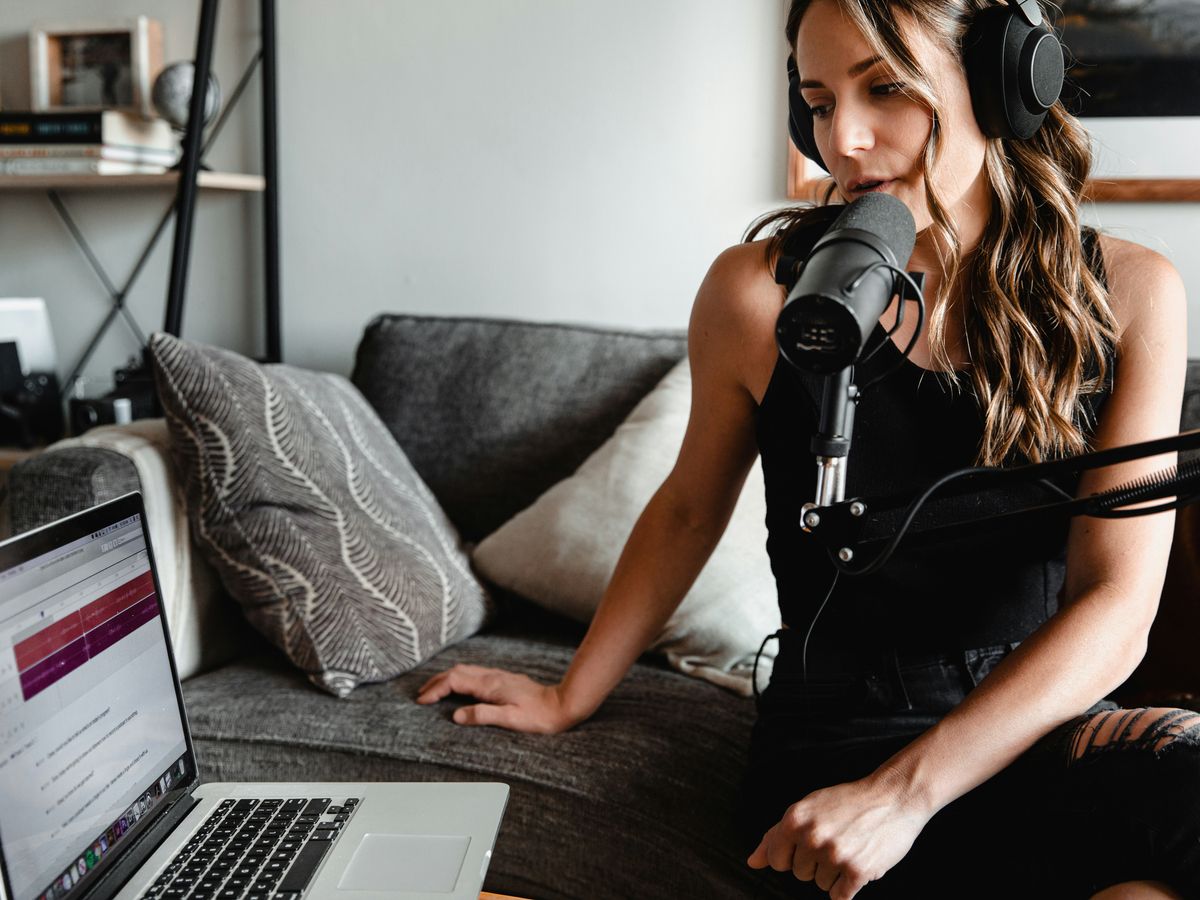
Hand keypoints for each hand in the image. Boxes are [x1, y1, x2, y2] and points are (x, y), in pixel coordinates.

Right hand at [415, 664, 577, 733]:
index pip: (454, 681)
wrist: (561, 705)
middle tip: (421, 694)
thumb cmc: (538, 716)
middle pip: (457, 671)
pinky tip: (460, 688)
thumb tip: (456, 716)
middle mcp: (492, 677)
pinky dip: (460, 679)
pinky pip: (475, 674)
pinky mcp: (504, 680)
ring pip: (466, 671)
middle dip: (436, 681)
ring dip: (447, 678)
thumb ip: (482, 715)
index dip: (435, 689)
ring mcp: (498, 676)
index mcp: (490, 685)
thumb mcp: (510, 719)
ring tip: (434, 690)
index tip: (422, 701)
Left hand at [746, 771, 930, 898]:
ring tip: (850, 847)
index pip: (776, 860)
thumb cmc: (847, 803)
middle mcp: (811, 837)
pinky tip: (858, 863)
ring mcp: (834, 855)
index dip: (792, 856)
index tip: (809, 844)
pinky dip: (848, 886)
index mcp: (795, 819)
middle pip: (800, 874)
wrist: (893, 798)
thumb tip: (753, 862)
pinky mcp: (857, 871)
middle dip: (816, 862)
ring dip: (834, 873)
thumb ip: (776, 836)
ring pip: (820, 885)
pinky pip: (839, 897)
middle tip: (837, 839)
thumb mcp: (808, 809)